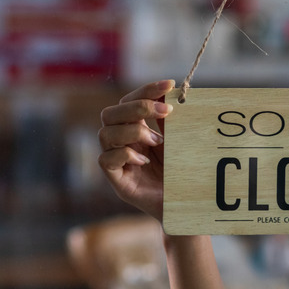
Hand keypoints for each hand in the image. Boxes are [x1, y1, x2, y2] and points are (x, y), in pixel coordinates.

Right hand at [98, 80, 174, 219]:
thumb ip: (169, 120)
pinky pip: (105, 160)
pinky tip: (145, 161)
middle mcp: (121, 142)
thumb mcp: (177, 140)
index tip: (170, 85)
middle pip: (109, 113)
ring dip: (133, 132)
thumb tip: (172, 92)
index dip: (146, 90)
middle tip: (165, 113)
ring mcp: (116, 161)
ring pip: (104, 134)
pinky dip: (125, 155)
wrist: (184, 204)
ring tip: (157, 142)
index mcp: (134, 128)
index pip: (128, 100)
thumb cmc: (181, 171)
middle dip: (137, 107)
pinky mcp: (117, 181)